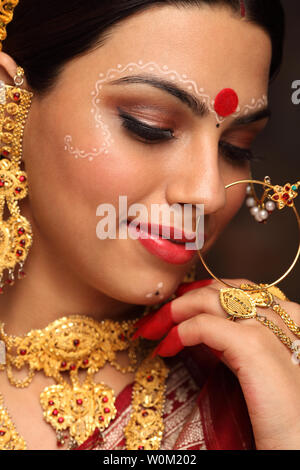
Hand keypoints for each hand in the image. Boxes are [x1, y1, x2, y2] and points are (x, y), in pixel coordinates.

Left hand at [133, 279, 299, 449]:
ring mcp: (267, 327)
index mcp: (286, 319)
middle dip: (183, 299)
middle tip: (157, 319)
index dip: (202, 292)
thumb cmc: (283, 417)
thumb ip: (238, 346)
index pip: (237, 288)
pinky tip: (166, 348)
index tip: (177, 306)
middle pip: (220, 289)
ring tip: (153, 330)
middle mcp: (280, 316)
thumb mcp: (259, 369)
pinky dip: (178, 332)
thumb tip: (203, 331)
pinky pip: (203, 325)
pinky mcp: (253, 345)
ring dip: (174, 311)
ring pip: (209, 298)